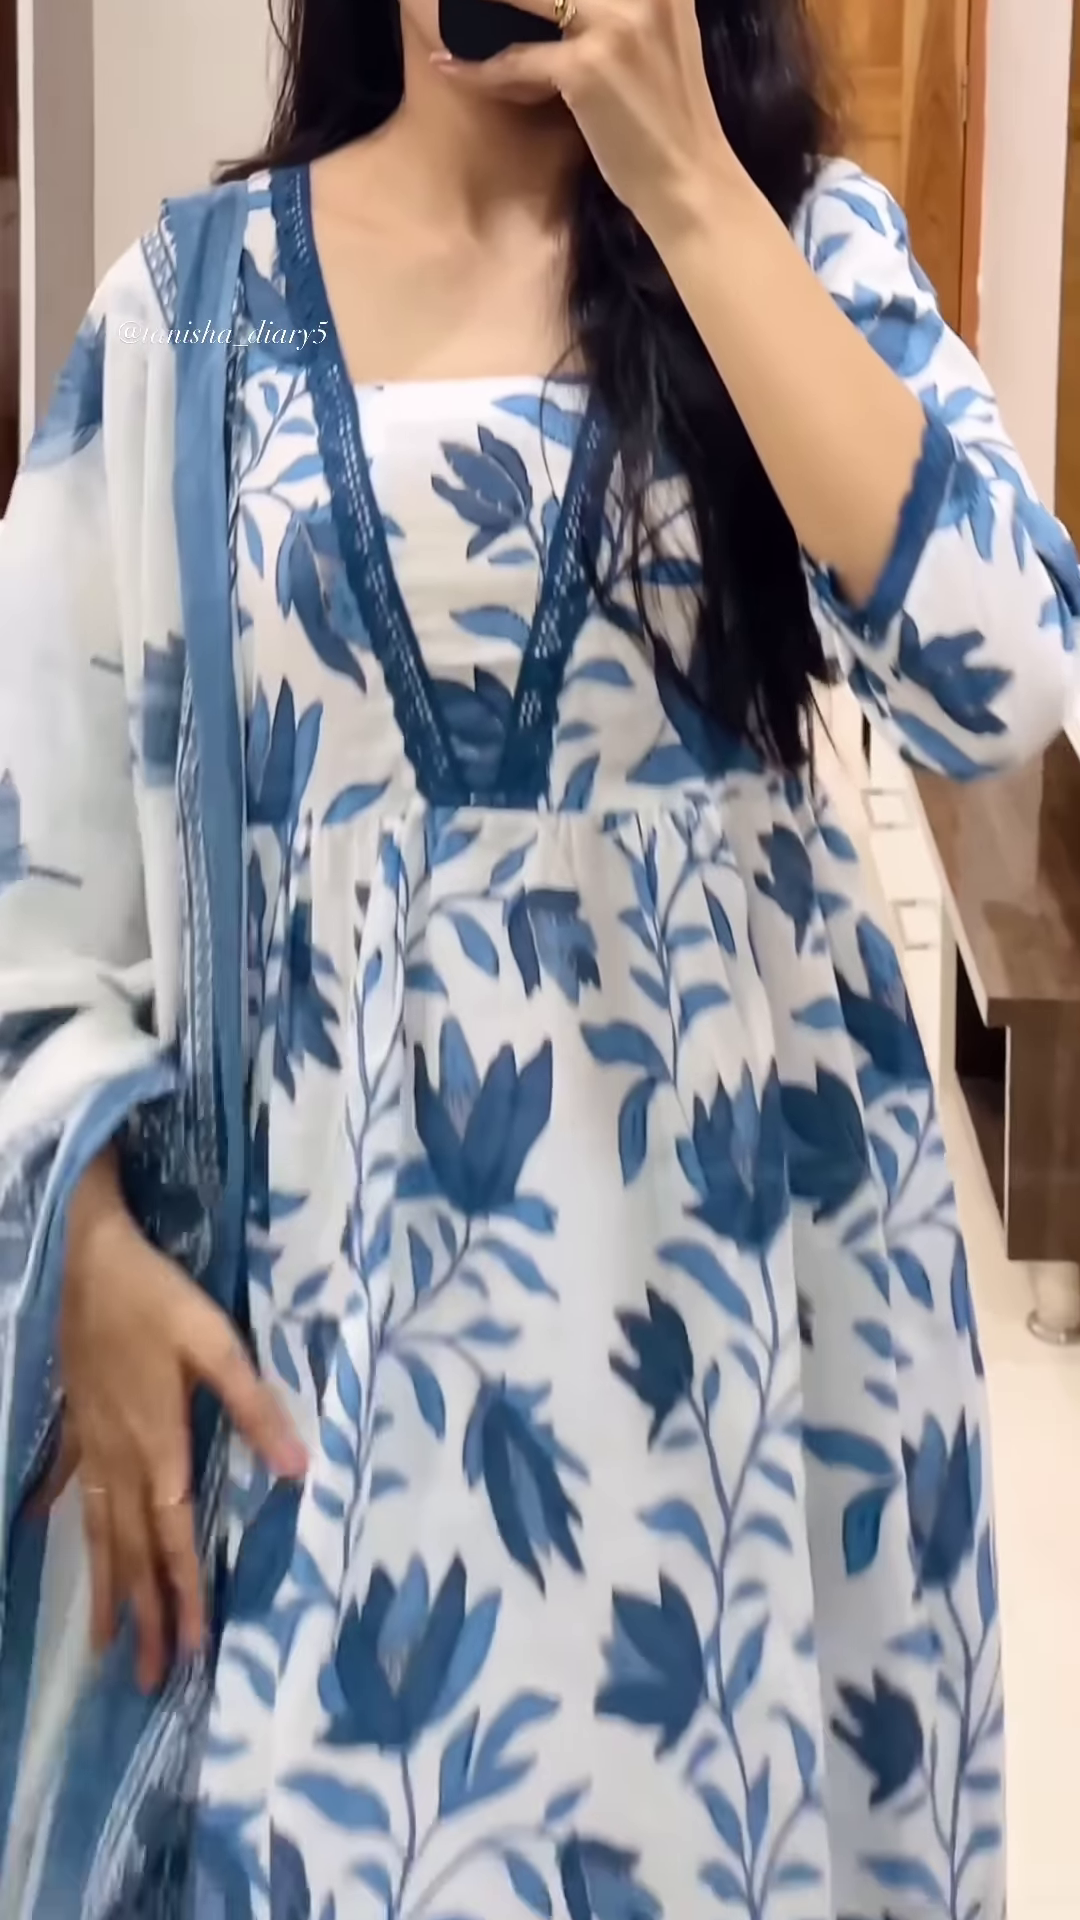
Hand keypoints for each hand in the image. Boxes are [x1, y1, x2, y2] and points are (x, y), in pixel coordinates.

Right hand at [41, 1150, 306, 1691]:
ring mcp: (90, 1440)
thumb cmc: (154, 1297)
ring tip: (104, 1644)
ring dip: (105, 1587)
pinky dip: (60, 1512)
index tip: (190, 1652)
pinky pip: (67, 1481)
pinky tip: (46, 1532)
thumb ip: (254, 1405)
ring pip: (96, 1530)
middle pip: (130, 1551)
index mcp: (158, 1444)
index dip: (183, 1593)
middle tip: (147, 1681)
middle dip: (143, 1616)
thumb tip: (297, 1469)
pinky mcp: (75, 1417)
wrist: (83, 1256)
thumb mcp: (215, 1342)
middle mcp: (119, 1456)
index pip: (172, 1537)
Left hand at [436, 0, 736, 237]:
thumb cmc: (668, 119)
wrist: (688, 180)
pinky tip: (448, 66)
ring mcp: (617, 23)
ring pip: (528, 1)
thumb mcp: (660, 37)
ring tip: (447, 11)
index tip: (518, 4)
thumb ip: (625, 5)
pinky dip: (477, 69)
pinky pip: (514, 60)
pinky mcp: (588, 68)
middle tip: (460, 3)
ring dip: (482, 9)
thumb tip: (562, 3)